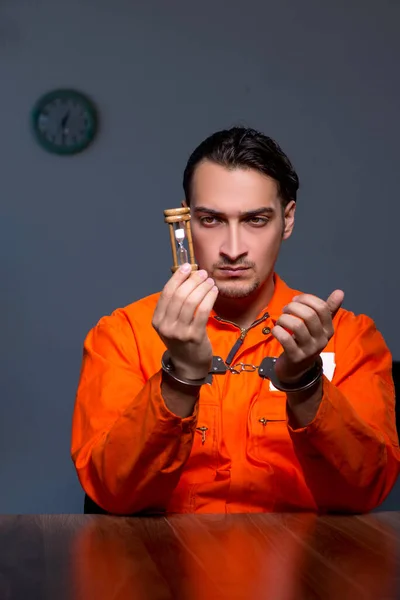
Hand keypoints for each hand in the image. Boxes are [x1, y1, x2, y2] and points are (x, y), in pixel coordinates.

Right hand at [152, 263, 218, 379]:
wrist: (188, 365)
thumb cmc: (181, 339)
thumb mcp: (171, 323)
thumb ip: (175, 304)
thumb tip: (187, 277)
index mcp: (157, 320)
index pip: (167, 293)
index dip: (178, 277)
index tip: (187, 267)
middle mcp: (166, 326)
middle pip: (179, 295)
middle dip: (193, 280)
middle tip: (203, 273)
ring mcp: (180, 332)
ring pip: (191, 301)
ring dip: (202, 287)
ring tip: (210, 281)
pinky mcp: (195, 336)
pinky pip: (202, 311)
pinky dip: (209, 297)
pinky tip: (214, 291)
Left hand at [272, 290, 343, 383]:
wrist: (297, 369)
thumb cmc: (307, 342)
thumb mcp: (319, 327)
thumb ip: (328, 309)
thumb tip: (340, 292)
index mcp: (328, 330)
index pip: (322, 308)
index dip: (306, 299)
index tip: (295, 300)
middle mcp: (321, 340)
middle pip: (310, 316)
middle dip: (294, 307)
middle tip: (285, 309)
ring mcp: (309, 350)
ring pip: (297, 326)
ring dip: (284, 318)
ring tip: (280, 319)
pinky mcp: (295, 357)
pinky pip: (285, 339)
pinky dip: (277, 330)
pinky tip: (276, 330)